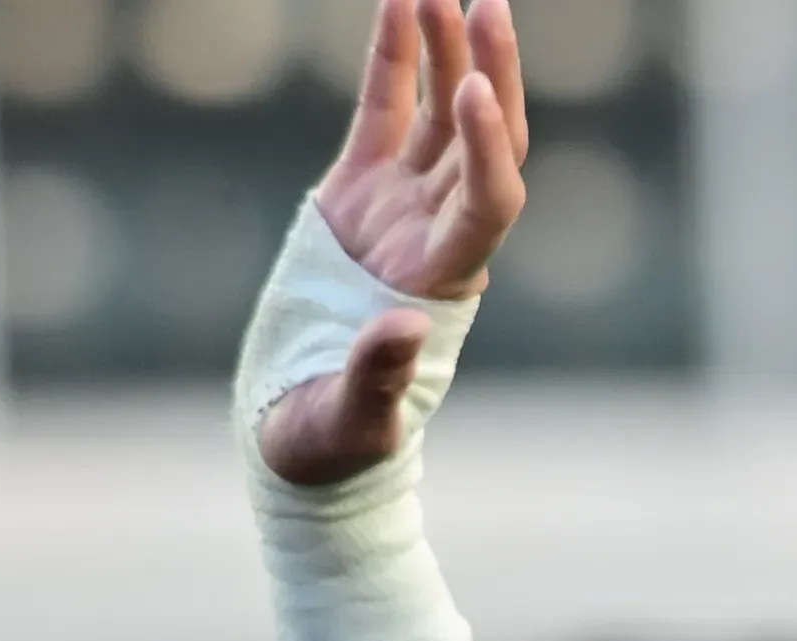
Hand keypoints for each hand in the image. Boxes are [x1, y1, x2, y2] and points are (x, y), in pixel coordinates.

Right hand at [259, 0, 528, 489]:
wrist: (304, 436)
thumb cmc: (329, 441)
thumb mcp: (348, 421)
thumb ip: (376, 378)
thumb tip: (400, 330)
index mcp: (443, 284)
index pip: (490, 202)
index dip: (489, 149)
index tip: (477, 92)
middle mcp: (437, 237)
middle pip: (484, 144)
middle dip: (492, 74)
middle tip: (492, 3)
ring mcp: (401, 211)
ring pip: (439, 116)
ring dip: (447, 51)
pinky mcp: (360, 196)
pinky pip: (384, 114)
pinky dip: (393, 60)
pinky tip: (399, 4)